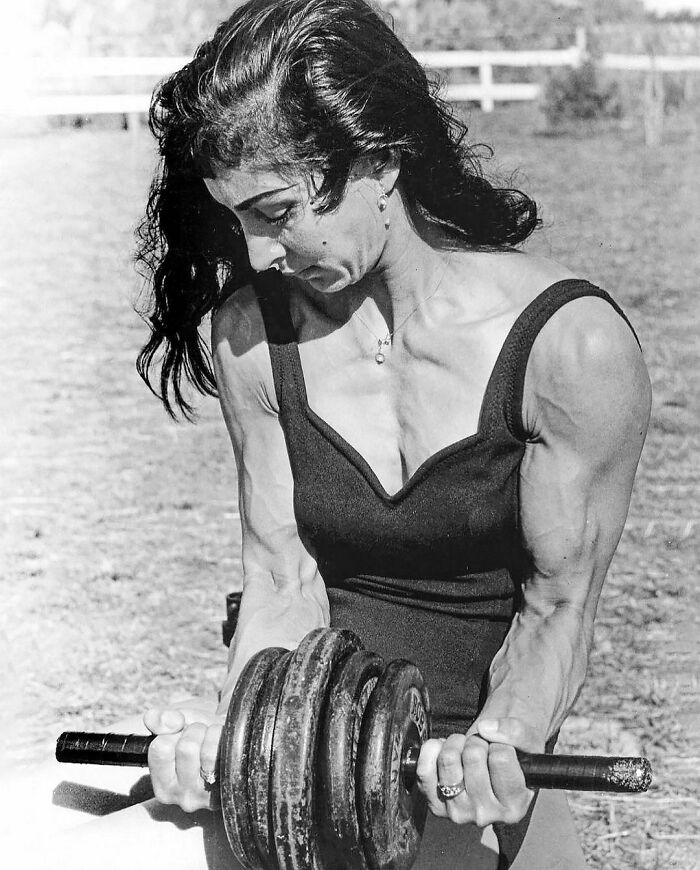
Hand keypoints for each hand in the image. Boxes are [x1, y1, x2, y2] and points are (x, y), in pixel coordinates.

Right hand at [143, 706, 224, 812]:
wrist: (226, 740)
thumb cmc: (198, 736)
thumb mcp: (174, 724)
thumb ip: (159, 719)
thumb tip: (170, 723)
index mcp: (163, 786)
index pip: (160, 748)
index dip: (172, 733)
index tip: (180, 735)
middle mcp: (182, 797)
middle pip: (186, 748)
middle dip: (195, 731)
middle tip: (200, 736)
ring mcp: (207, 796)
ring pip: (209, 753)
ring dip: (213, 735)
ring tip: (212, 740)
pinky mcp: (228, 789)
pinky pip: (227, 757)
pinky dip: (226, 740)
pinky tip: (224, 747)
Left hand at [416, 718, 541, 826]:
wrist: (488, 770)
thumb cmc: (513, 757)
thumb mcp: (528, 743)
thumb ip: (517, 732)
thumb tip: (485, 729)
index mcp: (513, 807)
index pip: (501, 758)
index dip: (499, 743)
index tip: (499, 749)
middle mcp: (485, 816)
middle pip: (473, 757)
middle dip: (477, 742)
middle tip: (481, 748)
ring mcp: (458, 812)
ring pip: (448, 759)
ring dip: (455, 743)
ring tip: (464, 749)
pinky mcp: (435, 805)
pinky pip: (424, 769)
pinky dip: (433, 750)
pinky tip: (445, 752)